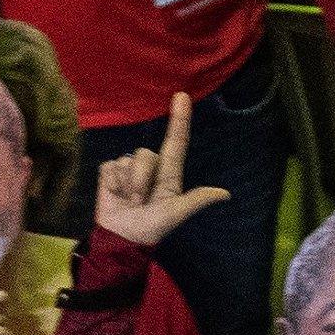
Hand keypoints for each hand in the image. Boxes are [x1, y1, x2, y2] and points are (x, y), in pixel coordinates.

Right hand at [95, 92, 229, 246]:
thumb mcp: (175, 214)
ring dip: (125, 184)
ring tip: (127, 200)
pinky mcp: (110, 172)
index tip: (182, 96)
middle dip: (140, 179)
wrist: (120, 238)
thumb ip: (196, 200)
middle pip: (145, 155)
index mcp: (168, 174)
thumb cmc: (151, 227)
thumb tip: (225, 194)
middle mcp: (150, 166)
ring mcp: (128, 168)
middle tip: (140, 202)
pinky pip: (110, 166)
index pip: (176, 142)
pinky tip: (114, 194)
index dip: (180, 119)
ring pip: (126, 161)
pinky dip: (111, 183)